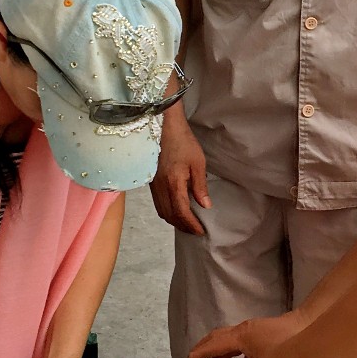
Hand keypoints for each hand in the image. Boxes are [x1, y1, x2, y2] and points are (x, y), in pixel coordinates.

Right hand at [151, 103, 210, 233]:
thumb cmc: (183, 141)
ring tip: (186, 223)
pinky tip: (175, 209)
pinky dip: (166, 211)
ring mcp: (153, 185)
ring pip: (161, 211)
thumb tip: (205, 205)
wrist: (163, 126)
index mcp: (173, 184)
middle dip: (182, 226)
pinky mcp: (151, 181)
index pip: (181, 212)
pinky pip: (157, 203)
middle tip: (195, 230)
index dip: (191, 225)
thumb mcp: (197, 162)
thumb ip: (200, 186)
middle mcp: (160, 188)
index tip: (200, 231)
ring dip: (173, 220)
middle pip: (170, 216)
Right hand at [190, 310, 305, 357]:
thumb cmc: (287, 345)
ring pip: (229, 339)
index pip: (213, 343)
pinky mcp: (262, 333)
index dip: (198, 354)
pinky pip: (239, 341)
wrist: (309, 325)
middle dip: (204, 350)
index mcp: (240, 336)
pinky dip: (232, 351)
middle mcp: (243, 330)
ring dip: (219, 351)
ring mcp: (253, 330)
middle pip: (217, 338)